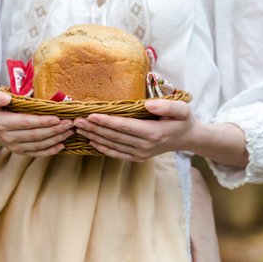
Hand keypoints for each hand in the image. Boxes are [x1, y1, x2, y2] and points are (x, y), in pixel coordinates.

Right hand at [0, 90, 73, 156]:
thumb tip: (6, 98)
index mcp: (2, 123)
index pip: (26, 123)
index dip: (42, 121)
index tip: (57, 118)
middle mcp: (9, 138)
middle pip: (36, 135)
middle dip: (55, 129)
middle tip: (71, 123)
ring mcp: (15, 147)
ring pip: (39, 144)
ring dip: (57, 138)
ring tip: (71, 130)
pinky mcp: (21, 152)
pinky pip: (38, 153)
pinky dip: (51, 150)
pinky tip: (63, 144)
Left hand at [73, 99, 197, 161]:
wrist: (187, 138)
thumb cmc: (183, 120)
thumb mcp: (181, 108)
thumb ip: (166, 105)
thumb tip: (148, 105)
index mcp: (153, 133)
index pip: (124, 126)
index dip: (106, 121)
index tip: (90, 115)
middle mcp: (145, 146)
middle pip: (114, 136)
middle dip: (93, 128)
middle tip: (76, 121)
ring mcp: (141, 154)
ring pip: (112, 145)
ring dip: (94, 137)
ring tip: (79, 129)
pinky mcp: (138, 158)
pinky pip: (117, 154)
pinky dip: (103, 149)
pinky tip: (91, 142)